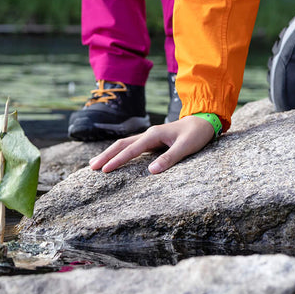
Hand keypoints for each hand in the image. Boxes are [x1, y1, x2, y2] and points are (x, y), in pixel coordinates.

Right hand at [88, 115, 216, 173]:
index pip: (131, 149)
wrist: (203, 122)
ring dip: (110, 153)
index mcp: (154, 135)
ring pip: (124, 144)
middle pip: (122, 144)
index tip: (104, 171)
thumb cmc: (196, 135)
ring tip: (95, 164)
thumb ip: (170, 158)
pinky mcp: (152, 141)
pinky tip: (114, 160)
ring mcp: (149, 137)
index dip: (117, 160)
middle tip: (91, 168)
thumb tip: (150, 171)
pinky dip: (119, 153)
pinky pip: (131, 147)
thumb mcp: (187, 147)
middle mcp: (148, 134)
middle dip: (106, 155)